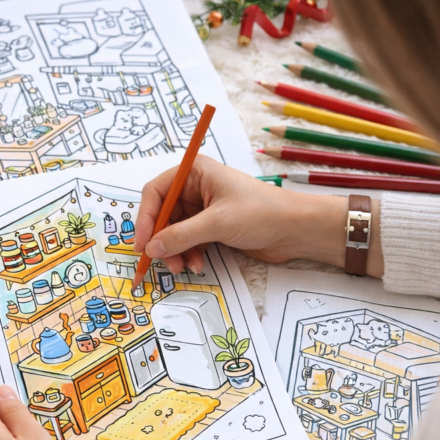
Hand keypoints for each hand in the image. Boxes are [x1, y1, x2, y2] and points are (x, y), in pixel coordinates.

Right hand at [134, 155, 354, 273]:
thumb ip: (181, 235)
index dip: (146, 218)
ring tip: (184, 267)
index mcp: (195, 172)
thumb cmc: (262, 212)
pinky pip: (188, 241)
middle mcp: (196, 188)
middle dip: (162, 240)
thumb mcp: (218, 223)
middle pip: (163, 215)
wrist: (296, 230)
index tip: (143, 243)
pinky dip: (189, 254)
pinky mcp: (212, 227)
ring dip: (176, 251)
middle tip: (163, 261)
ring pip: (174, 232)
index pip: (156, 192)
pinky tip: (198, 265)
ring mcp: (203, 208)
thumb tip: (152, 248)